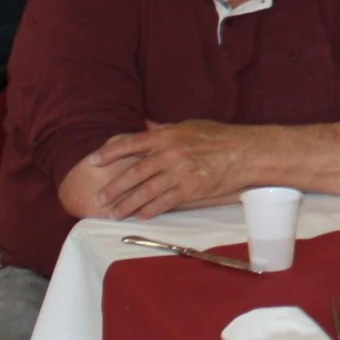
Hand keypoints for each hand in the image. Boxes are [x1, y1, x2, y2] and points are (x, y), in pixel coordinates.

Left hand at [82, 120, 259, 218]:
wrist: (246, 152)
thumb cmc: (220, 136)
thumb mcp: (190, 125)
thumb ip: (165, 127)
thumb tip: (145, 124)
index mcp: (168, 135)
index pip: (131, 143)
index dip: (109, 152)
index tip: (93, 161)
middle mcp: (170, 154)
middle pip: (134, 172)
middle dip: (114, 186)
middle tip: (99, 197)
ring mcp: (180, 173)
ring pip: (145, 191)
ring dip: (127, 204)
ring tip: (114, 213)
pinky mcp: (190, 189)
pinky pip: (164, 202)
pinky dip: (150, 209)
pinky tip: (141, 215)